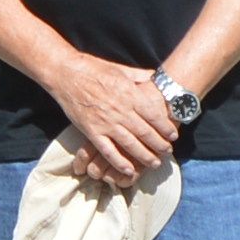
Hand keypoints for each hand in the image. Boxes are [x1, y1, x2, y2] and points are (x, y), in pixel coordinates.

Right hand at [54, 51, 180, 192]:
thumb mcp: (120, 69)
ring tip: (155, 163)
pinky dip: (119, 162)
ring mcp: (105, 122)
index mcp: (129, 94)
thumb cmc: (93, 68)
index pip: (153, 115)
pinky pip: (108, 151)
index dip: (165, 127)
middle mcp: (120, 110)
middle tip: (168, 152)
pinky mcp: (91, 131)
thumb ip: (139, 75)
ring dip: (144, 156)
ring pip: (130, 144)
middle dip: (159, 144)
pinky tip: (129, 170)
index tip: (173, 135)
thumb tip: (156, 76)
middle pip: (145, 132)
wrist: (66, 73)